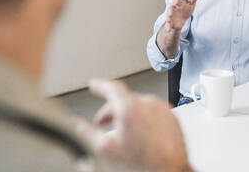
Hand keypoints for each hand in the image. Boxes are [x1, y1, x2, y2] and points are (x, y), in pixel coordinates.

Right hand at [74, 80, 191, 171]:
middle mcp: (148, 104)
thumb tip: (76, 124)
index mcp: (130, 107)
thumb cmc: (143, 164)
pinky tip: (141, 135)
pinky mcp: (171, 116)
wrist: (170, 170)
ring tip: (124, 133)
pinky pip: (154, 111)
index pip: (112, 87)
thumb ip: (88, 132)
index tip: (94, 85)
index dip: (100, 85)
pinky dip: (144, 118)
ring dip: (129, 114)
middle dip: (111, 109)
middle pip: (125, 98)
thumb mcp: (107, 149)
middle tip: (103, 122)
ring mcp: (162, 109)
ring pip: (140, 105)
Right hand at [166, 0, 200, 31]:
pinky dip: (168, 27)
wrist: (180, 20)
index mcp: (179, 4)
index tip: (176, 1)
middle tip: (170, 11)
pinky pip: (168, 25)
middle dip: (170, 9)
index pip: (177, 1)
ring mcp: (171, 16)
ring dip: (168, 17)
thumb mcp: (190, 4)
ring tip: (169, 20)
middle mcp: (173, 9)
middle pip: (171, 8)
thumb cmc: (185, 9)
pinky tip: (169, 29)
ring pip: (168, 16)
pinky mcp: (170, 23)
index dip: (176, 1)